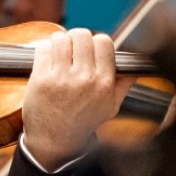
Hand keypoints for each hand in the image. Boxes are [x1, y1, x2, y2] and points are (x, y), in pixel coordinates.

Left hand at [20, 28, 133, 170]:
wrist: (54, 141)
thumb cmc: (82, 122)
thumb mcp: (110, 107)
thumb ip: (123, 85)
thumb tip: (135, 69)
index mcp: (103, 83)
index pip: (104, 41)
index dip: (96, 42)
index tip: (90, 49)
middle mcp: (84, 78)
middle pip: (82, 35)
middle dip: (77, 39)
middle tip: (73, 49)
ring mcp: (61, 78)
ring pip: (61, 38)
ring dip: (59, 42)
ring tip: (59, 53)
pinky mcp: (40, 79)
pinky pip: (42, 48)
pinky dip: (44, 50)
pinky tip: (47, 60)